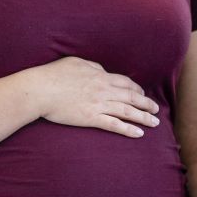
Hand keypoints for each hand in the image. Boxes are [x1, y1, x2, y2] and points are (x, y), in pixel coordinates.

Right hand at [35, 57, 159, 137]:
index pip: (125, 82)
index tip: (142, 94)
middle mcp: (104, 90)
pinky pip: (114, 125)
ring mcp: (99, 105)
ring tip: (154, 123)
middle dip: (146, 104)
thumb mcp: (76, 62)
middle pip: (132, 97)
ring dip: (143, 117)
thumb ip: (92, 66)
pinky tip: (139, 134)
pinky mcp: (91, 118)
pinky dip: (128, 129)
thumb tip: (101, 70)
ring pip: (127, 111)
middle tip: (156, 110)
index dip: (137, 89)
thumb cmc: (54, 74)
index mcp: (100, 76)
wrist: (40, 90)